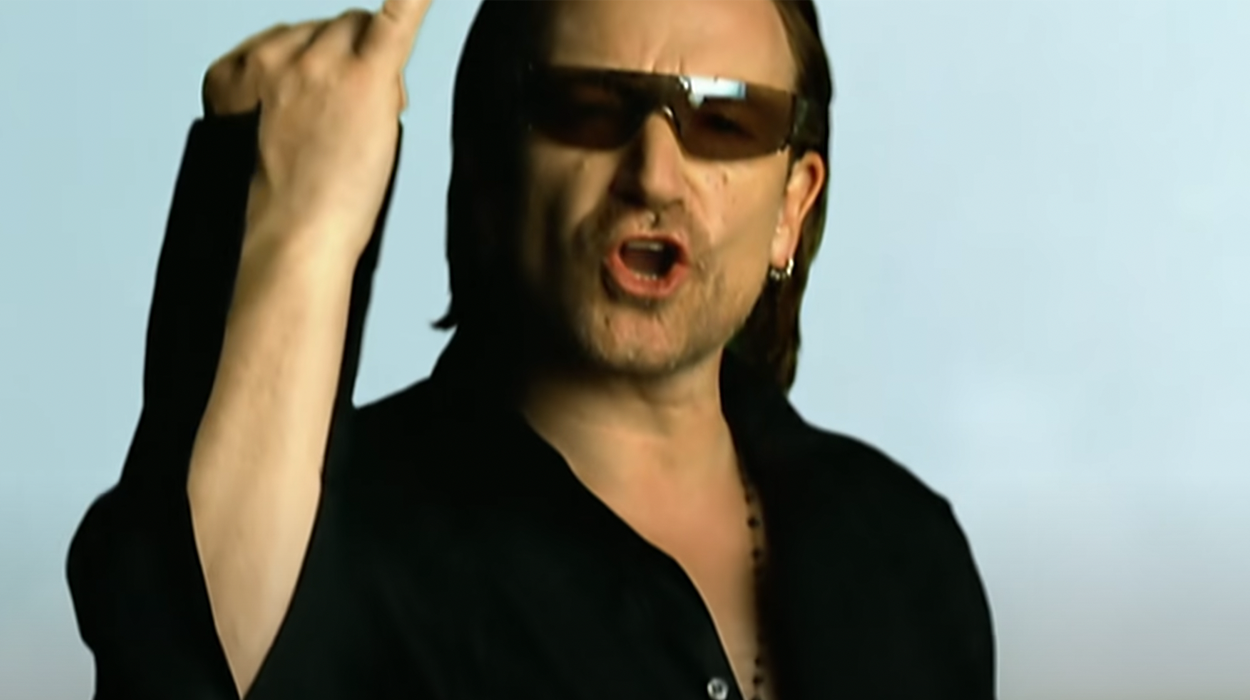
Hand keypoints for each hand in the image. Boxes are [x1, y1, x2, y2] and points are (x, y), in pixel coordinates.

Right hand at [202, 0, 430, 265]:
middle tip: (352, 123)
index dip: (319, 75)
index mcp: (238, 71)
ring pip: (360, 27)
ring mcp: (319, 62)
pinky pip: (395, 19)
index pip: (293, 42)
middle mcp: (275, 54)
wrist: (291, 236)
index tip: (319, 116)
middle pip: (333, 28)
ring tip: (365, 122)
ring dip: (372, 62)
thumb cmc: (282, 206)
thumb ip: (292, 96)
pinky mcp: (364, 78)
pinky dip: (413, 1)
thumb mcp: (264, 137)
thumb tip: (348, 73)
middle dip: (350, 61)